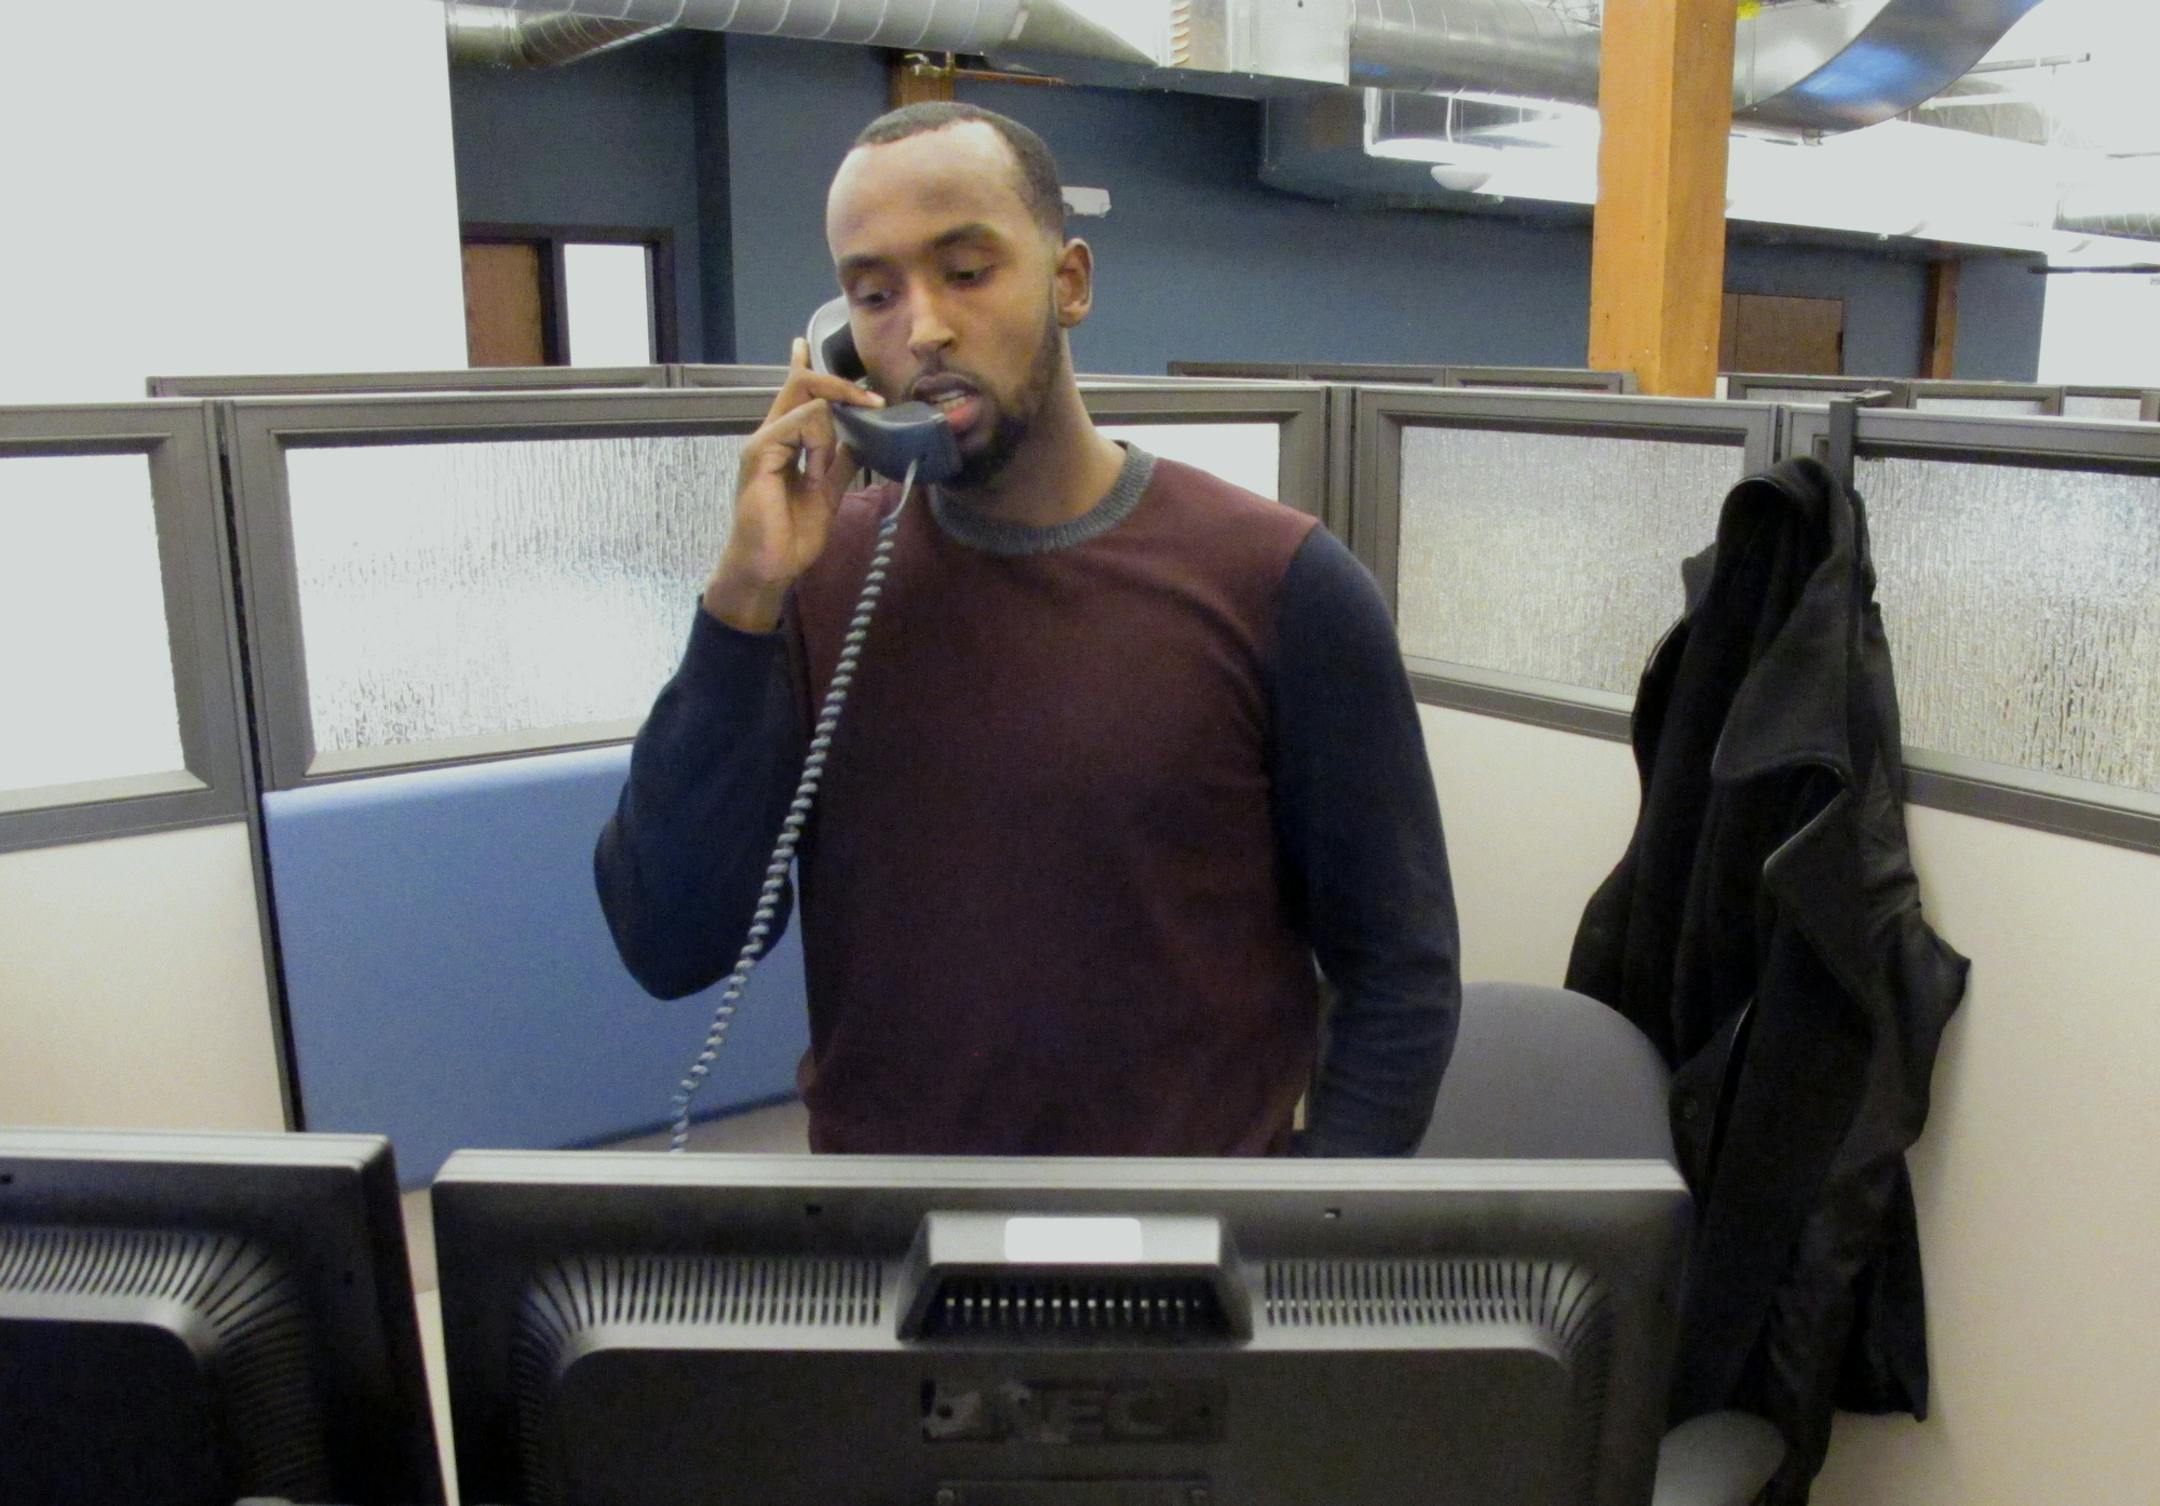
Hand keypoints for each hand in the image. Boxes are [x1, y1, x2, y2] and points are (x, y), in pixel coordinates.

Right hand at [702, 336, 883, 631]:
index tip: (804, 345)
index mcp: (783, 442)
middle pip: (801, 385)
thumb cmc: (791, 536)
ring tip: (823, 472)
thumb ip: (839, 462)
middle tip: (872, 401)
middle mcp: (770, 435)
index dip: (803, 368)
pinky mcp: (759, 454)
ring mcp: (762, 443)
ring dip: (832, 431)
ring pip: (808, 403)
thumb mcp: (827, 492)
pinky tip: (815, 471)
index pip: (793, 393)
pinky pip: (798, 425)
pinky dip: (818, 443)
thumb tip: (860, 437)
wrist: (769, 568)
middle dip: (840, 385)